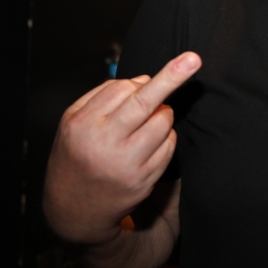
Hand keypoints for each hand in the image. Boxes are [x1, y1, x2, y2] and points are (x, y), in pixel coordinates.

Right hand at [43, 52, 200, 245]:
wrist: (73, 208)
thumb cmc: (77, 155)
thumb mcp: (73, 122)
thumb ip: (102, 95)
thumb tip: (144, 79)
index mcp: (83, 124)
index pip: (121, 88)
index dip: (140, 82)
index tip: (167, 67)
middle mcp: (104, 142)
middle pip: (145, 101)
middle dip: (172, 76)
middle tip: (194, 59)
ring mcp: (126, 163)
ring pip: (163, 121)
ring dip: (163, 115)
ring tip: (144, 125)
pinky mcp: (145, 179)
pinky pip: (169, 145)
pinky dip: (165, 138)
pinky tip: (148, 145)